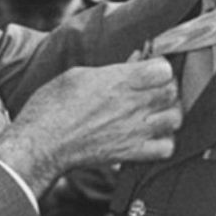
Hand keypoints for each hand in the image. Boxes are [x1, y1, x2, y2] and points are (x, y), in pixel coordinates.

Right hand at [0, 55, 181, 196]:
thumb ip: (111, 70)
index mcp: (119, 80)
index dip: (160, 66)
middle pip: (172, 92)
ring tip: (156, 111)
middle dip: (166, 87)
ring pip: (175, 119)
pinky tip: (152, 136)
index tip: (151, 68)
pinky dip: (164, 142)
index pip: (163, 69)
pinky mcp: (130, 153)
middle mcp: (131, 104)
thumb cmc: (52, 106)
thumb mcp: (79, 74)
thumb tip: (132, 62)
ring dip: (169, 113)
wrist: (41, 143)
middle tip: (154, 88)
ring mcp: (134, 130)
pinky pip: (165, 148)